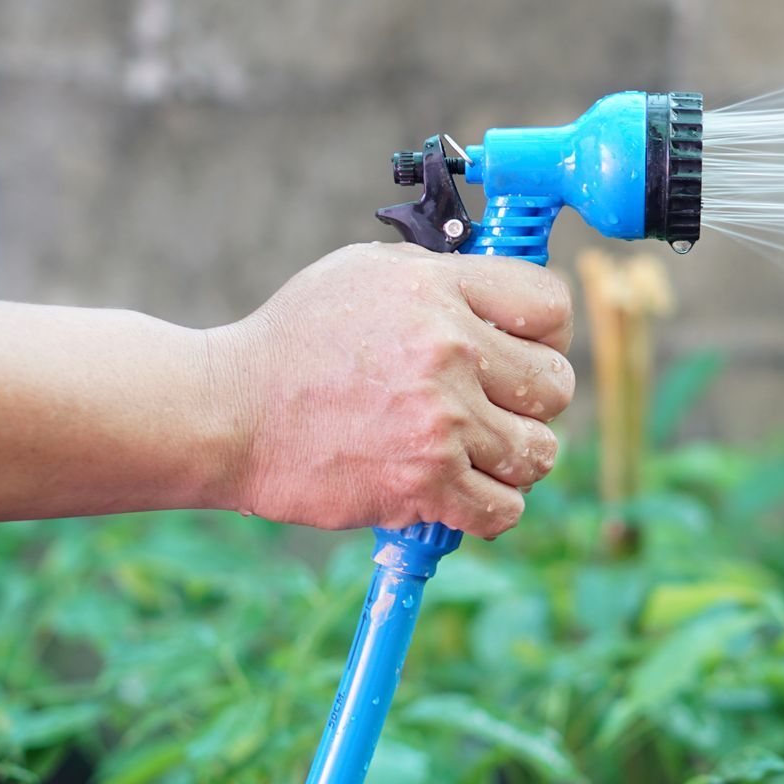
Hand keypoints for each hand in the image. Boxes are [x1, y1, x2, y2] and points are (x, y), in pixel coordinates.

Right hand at [209, 243, 574, 537]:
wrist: (227, 412)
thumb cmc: (295, 341)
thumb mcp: (366, 274)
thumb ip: (442, 278)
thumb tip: (504, 294)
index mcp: (439, 289)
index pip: (551, 305)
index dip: (548, 332)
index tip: (526, 349)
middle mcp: (449, 351)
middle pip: (556, 384)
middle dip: (534, 401)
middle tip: (496, 408)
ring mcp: (441, 421)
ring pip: (539, 452)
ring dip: (514, 459)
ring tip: (477, 453)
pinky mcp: (425, 483)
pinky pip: (506, 509)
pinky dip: (491, 507)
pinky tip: (463, 491)